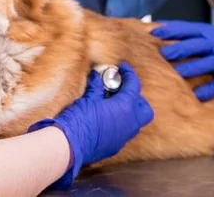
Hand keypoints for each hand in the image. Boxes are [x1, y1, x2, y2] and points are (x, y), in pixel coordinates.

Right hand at [28, 63, 153, 188]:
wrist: (69, 145)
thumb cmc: (79, 119)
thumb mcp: (88, 98)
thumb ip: (97, 87)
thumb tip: (97, 76)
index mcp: (125, 108)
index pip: (134, 86)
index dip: (129, 74)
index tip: (123, 68)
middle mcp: (130, 123)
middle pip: (144, 108)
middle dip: (136, 97)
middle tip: (122, 90)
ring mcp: (124, 136)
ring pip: (135, 121)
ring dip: (128, 111)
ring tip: (112, 103)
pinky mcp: (116, 146)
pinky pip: (124, 131)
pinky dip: (119, 122)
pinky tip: (105, 118)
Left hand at [151, 20, 213, 101]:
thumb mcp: (206, 30)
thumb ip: (184, 30)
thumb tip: (157, 26)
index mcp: (205, 32)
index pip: (185, 30)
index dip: (170, 31)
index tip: (154, 33)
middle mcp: (213, 44)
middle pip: (193, 46)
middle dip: (178, 50)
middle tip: (162, 55)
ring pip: (205, 64)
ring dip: (190, 68)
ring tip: (176, 74)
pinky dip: (209, 89)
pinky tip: (198, 96)